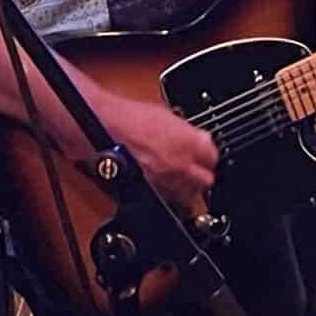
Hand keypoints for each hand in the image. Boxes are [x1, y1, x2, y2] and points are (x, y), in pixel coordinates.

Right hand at [102, 94, 217, 210]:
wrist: (102, 129)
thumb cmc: (128, 118)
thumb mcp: (165, 116)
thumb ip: (184, 131)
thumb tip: (191, 137)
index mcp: (191, 142)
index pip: (213, 156)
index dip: (208, 155)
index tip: (205, 154)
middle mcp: (182, 165)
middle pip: (206, 180)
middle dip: (201, 174)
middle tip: (195, 168)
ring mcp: (167, 181)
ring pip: (188, 195)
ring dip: (186, 188)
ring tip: (178, 178)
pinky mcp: (150, 192)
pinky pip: (167, 199)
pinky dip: (167, 194)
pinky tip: (161, 184)